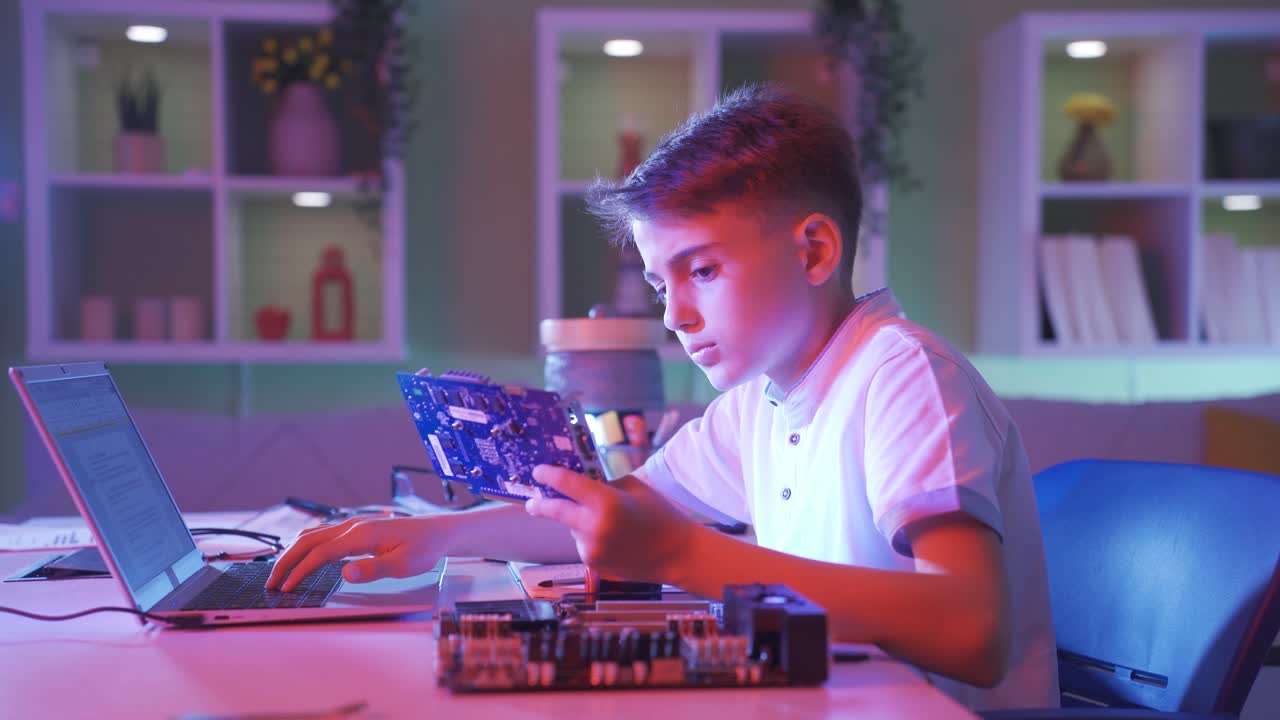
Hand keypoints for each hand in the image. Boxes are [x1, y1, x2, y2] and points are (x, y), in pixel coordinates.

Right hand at [265, 516, 445, 591]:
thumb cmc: (424, 548)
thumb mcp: (404, 565)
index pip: (320, 553)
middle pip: (308, 541)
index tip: (285, 588)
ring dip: (293, 552)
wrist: (438, 531)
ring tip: (280, 572)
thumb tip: (345, 573)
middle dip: (287, 561)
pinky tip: (301, 554)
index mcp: (361, 535)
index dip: (300, 571)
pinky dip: (305, 545)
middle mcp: (352, 526)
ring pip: (313, 535)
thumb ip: (374, 569)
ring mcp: (353, 525)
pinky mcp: (356, 528)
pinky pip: (323, 534)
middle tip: (271, 583)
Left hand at [524, 465, 700, 584]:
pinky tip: (614, 540)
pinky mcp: (594, 564)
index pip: (567, 484)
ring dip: (579, 523)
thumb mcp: (632, 488)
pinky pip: (583, 544)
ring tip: (611, 524)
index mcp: (607, 502)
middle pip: (555, 511)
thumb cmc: (659, 514)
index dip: (549, 475)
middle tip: (531, 502)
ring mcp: (592, 548)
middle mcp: (595, 527)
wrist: (676, 553)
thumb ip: (603, 485)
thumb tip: (576, 483)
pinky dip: (591, 538)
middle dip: (539, 505)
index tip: (538, 471)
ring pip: (572, 529)